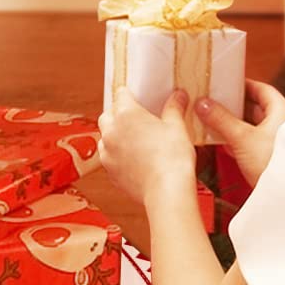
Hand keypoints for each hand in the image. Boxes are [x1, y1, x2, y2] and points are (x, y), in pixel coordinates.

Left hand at [96, 86, 195, 204]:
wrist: (166, 190)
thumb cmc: (172, 158)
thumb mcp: (177, 127)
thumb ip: (174, 108)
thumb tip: (178, 96)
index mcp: (126, 115)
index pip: (121, 94)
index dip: (129, 93)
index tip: (135, 95)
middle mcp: (111, 132)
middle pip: (108, 114)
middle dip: (119, 114)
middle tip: (137, 118)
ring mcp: (107, 153)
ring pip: (105, 137)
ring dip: (115, 135)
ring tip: (135, 139)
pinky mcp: (109, 171)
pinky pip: (109, 157)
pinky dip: (117, 154)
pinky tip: (134, 158)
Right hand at [194, 79, 284, 186]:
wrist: (283, 195)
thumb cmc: (270, 163)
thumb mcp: (241, 138)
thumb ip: (220, 119)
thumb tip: (202, 103)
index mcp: (282, 112)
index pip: (263, 90)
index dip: (244, 85)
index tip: (227, 82)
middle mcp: (283, 124)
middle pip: (256, 108)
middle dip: (234, 105)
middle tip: (215, 99)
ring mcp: (276, 141)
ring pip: (252, 126)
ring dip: (233, 122)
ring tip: (212, 118)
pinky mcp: (268, 157)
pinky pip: (250, 141)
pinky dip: (236, 138)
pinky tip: (220, 140)